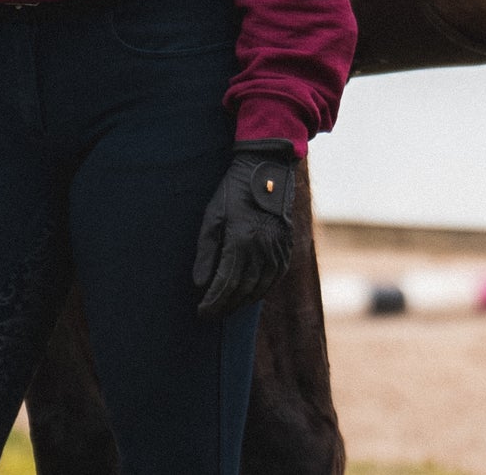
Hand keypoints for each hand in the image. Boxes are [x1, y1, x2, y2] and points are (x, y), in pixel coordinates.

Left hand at [192, 140, 297, 319]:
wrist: (266, 171)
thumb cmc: (233, 192)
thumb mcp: (213, 216)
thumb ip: (206, 251)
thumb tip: (199, 284)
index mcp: (241, 241)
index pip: (225, 283)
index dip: (212, 301)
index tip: (201, 312)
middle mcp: (262, 250)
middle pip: (242, 290)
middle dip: (225, 306)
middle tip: (211, 314)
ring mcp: (277, 251)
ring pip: (259, 288)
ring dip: (241, 302)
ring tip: (226, 308)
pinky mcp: (285, 249)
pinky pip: (273, 279)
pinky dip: (259, 291)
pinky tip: (248, 295)